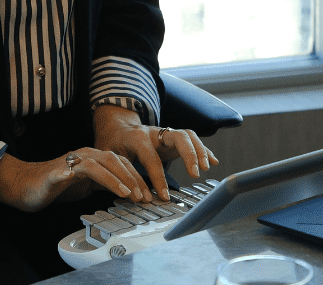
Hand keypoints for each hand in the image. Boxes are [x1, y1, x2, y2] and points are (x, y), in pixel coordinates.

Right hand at [0, 148, 149, 212]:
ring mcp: (76, 158)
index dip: (137, 178)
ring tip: (137, 195)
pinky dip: (108, 179)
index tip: (149, 195)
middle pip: (119, 161)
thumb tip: (126, 193)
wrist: (23, 187)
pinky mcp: (66, 167)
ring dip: (126, 178)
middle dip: (136, 179)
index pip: (121, 164)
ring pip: (108, 161)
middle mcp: (87, 154)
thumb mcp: (84, 187)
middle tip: (147, 197)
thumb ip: (102, 186)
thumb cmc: (52, 188)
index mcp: (92, 158)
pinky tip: (119, 190)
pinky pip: (92, 170)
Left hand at [92, 104, 218, 201]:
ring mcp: (166, 133)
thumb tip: (127, 192)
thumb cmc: (113, 144)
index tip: (165, 196)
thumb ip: (118, 170)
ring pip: (188, 136)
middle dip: (189, 154)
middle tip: (195, 174)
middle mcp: (155, 132)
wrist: (118, 127)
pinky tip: (214, 161)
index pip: (151, 158)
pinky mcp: (173, 138)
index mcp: (137, 138)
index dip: (158, 178)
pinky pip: (192, 140)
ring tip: (207, 168)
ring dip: (200, 150)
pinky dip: (203, 150)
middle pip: (178, 137)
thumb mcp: (109, 154)